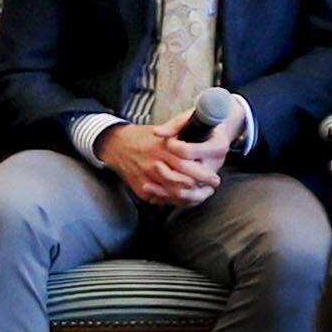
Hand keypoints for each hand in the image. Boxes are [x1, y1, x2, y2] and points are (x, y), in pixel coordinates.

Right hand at [98, 114, 230, 208]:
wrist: (117, 145)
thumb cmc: (144, 137)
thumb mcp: (164, 131)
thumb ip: (182, 138)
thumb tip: (202, 149)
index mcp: (161, 148)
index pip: (187, 165)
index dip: (203, 174)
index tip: (214, 177)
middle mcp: (154, 165)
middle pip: (183, 182)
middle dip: (201, 188)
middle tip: (212, 187)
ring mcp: (147, 179)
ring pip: (174, 194)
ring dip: (192, 197)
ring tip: (203, 193)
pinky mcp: (142, 190)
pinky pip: (164, 200)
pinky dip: (178, 201)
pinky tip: (188, 198)